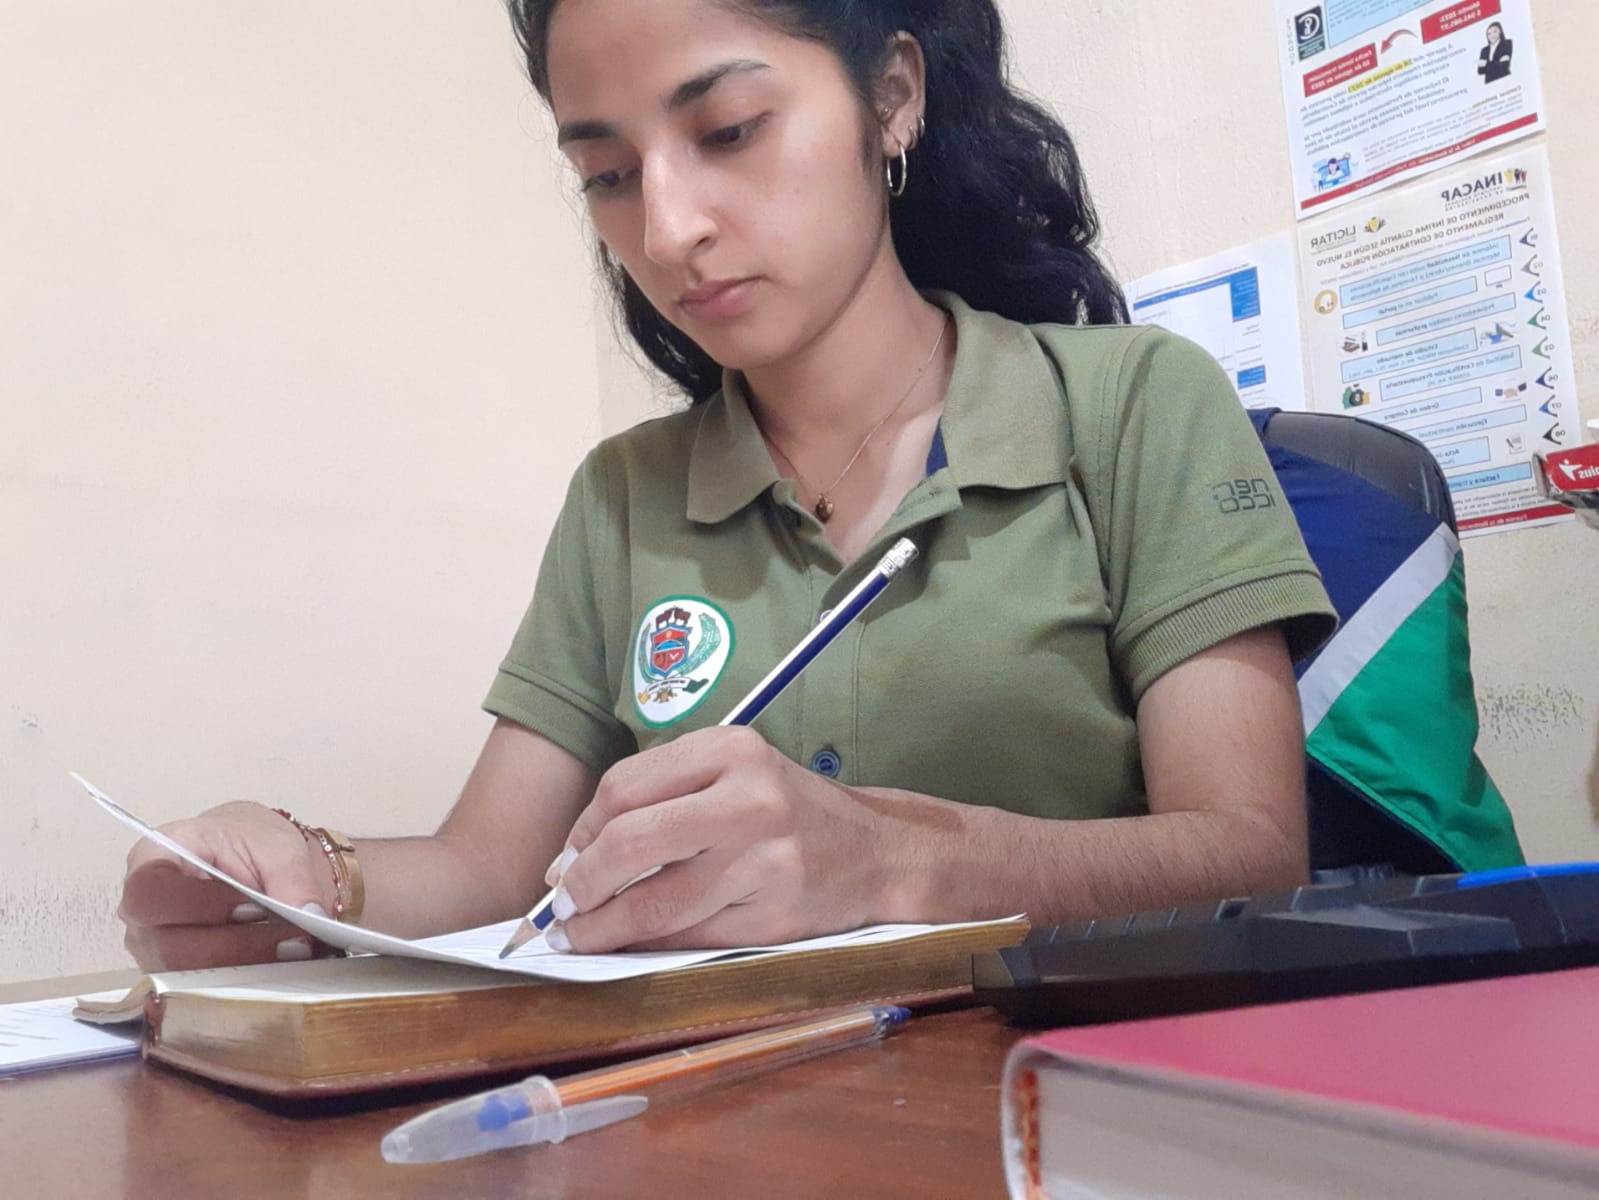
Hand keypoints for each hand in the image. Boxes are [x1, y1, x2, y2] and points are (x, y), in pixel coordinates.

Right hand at [118, 802, 335, 970]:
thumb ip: (291, 877)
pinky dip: (242, 982)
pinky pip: (198, 989)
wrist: (247, 858)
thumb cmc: (248, 843)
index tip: (253, 906)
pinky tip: (279, 967)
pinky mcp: (173, 973)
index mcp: (153, 858)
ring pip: (183, 976)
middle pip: (167, 945)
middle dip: (233, 947)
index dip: (198, 905)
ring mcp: (152, 946)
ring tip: (292, 951)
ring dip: (241, 969)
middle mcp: (141, 909)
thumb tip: (309, 916)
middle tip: (290, 938)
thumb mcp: (276, 844)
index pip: (150, 890)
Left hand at [545, 727, 891, 952]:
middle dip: (581, 882)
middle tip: (563, 906)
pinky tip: (630, 946)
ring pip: (654, 903)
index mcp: (731, 750)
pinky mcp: (774, 915)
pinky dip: (648, 947)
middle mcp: (749, 799)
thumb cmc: (788, 812)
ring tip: (581, 935)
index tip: (563, 862)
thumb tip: (572, 857)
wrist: (877, 853)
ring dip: (602, 928)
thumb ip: (662, 799)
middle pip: (630, 841)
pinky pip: (689, 937)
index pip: (623, 789)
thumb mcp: (734, 775)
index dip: (580, 832)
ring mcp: (765, 860)